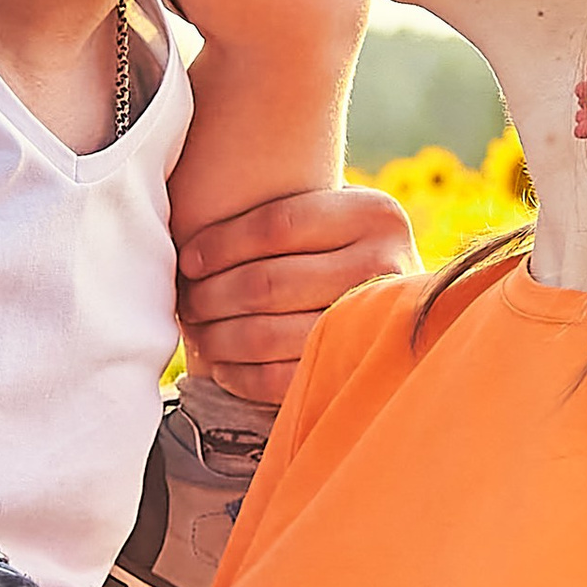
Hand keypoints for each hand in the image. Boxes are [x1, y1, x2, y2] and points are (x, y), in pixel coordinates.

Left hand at [177, 188, 418, 403]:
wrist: (399, 321)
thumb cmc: (338, 258)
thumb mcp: (334, 219)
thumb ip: (288, 207)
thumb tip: (191, 210)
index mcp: (374, 214)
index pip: (276, 225)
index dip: (220, 244)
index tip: (188, 260)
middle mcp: (384, 264)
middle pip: (267, 282)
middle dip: (211, 296)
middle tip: (187, 302)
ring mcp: (375, 324)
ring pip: (266, 334)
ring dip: (218, 337)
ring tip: (198, 333)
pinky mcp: (360, 372)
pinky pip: (280, 379)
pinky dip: (241, 376)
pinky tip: (223, 367)